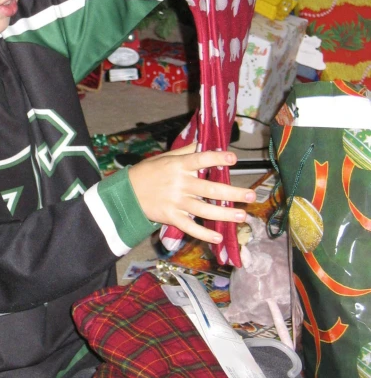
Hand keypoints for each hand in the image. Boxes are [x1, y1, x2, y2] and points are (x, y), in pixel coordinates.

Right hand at [128, 144, 255, 244]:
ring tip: (242, 215)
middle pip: (210, 189)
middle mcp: (179, 184)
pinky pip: (190, 227)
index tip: (233, 158)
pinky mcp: (171, 217)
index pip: (200, 159)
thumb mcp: (164, 157)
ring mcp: (176, 202)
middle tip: (250, 195)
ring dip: (225, 214)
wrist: (126, 193)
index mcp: (178, 166)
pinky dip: (204, 233)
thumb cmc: (147, 172)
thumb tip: (203, 141)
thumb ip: (185, 151)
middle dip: (233, 193)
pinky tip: (219, 236)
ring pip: (204, 210)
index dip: (217, 158)